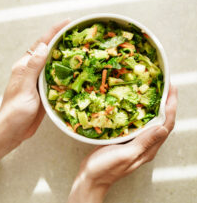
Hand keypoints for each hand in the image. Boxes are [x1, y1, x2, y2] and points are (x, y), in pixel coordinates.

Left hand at [0, 19, 69, 165]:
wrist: (13, 130)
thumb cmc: (15, 111)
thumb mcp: (25, 88)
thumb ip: (33, 67)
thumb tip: (43, 47)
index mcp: (25, 66)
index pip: (41, 44)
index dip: (54, 32)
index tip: (67, 22)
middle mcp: (32, 71)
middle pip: (48, 51)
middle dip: (62, 41)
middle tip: (77, 34)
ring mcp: (39, 81)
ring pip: (54, 64)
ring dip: (65, 56)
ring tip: (79, 49)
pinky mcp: (44, 90)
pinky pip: (56, 77)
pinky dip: (65, 72)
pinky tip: (74, 72)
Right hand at [68, 85, 177, 202]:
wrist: (91, 176)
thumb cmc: (106, 168)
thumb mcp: (126, 155)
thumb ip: (144, 142)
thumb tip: (162, 127)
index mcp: (148, 149)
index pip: (166, 125)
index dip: (171, 106)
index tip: (171, 90)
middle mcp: (145, 145)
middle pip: (162, 121)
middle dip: (166, 103)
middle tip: (165, 87)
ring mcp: (136, 142)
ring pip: (151, 122)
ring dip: (155, 106)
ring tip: (154, 92)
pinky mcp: (127, 139)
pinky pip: (138, 123)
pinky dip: (141, 112)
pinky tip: (136, 104)